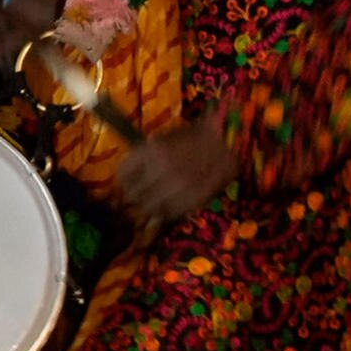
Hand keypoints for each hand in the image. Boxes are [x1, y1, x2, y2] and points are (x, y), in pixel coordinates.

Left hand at [113, 113, 239, 230]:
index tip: (125, 183)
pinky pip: (170, 212)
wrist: (227, 140)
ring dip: (147, 205)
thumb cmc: (193, 137)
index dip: (123, 180)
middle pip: (133, 193)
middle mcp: (162, 168)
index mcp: (151, 150)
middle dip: (133, 195)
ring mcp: (179, 185)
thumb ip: (144, 154)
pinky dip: (165, 211)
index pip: (123, 174)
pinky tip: (167, 205)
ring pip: (149, 207)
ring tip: (151, 202)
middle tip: (136, 196)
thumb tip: (126, 175)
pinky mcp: (194, 198)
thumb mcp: (164, 138)